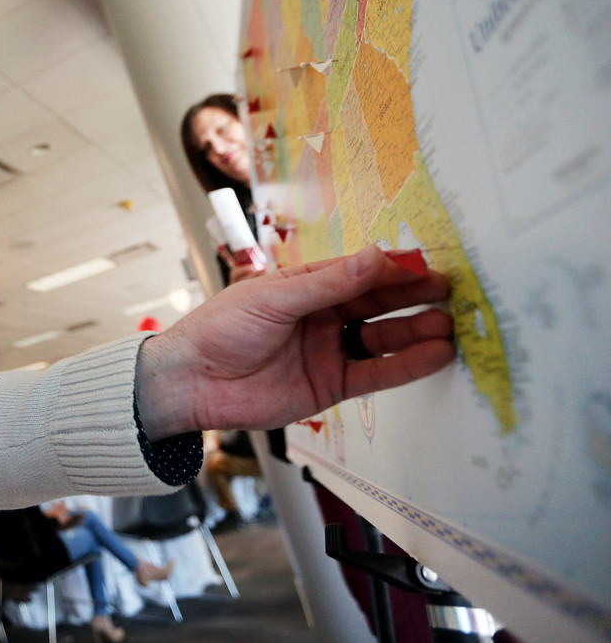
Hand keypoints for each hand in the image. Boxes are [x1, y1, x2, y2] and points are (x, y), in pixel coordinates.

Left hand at [136, 245, 453, 437]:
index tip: (426, 263)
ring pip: (383, 339)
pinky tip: (435, 356)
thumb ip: (328, 282)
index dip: (392, 268)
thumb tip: (375, 257)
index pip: (358, 272)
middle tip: (450, 292)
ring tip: (450, 326)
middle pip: (377, 303)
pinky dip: (407, 366)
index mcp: (305, 286)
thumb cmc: (219, 329)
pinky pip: (376, 375)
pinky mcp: (330, 386)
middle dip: (413, 297)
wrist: (192, 382)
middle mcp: (321, 316)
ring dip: (417, 332)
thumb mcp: (273, 298)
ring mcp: (328, 351)